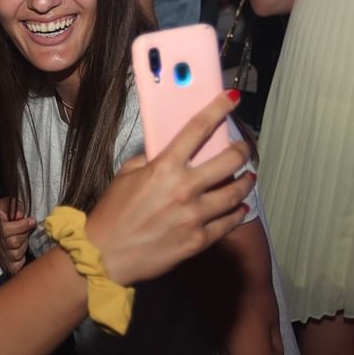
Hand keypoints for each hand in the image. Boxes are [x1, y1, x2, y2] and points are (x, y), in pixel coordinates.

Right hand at [0, 197, 35, 274]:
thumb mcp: (4, 205)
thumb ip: (12, 205)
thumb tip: (20, 215)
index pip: (7, 230)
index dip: (23, 225)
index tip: (32, 221)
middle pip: (14, 242)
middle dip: (24, 234)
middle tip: (27, 229)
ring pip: (16, 254)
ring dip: (23, 246)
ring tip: (21, 239)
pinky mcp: (4, 267)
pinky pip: (17, 265)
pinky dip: (21, 258)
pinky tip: (19, 250)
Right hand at [85, 92, 254, 286]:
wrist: (105, 255)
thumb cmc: (112, 213)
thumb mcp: (126, 175)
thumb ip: (150, 160)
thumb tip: (168, 151)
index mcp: (165, 167)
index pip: (198, 129)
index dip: (219, 109)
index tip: (232, 98)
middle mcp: (184, 188)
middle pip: (228, 160)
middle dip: (241, 150)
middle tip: (243, 149)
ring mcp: (194, 216)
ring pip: (235, 193)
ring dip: (246, 182)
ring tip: (249, 177)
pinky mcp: (198, 240)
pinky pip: (227, 223)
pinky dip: (237, 212)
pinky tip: (239, 207)